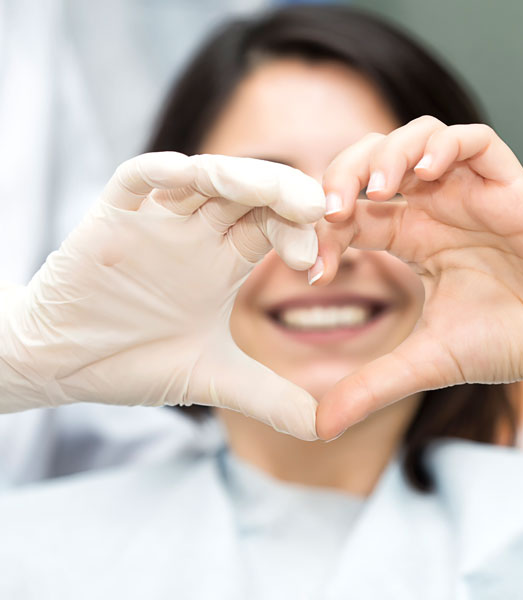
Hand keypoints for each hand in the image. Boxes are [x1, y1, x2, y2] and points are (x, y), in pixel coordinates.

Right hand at [0, 152, 324, 439]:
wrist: (63, 365)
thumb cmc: (133, 362)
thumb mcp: (213, 380)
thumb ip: (271, 398)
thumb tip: (328, 430)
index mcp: (223, 261)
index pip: (273, 227)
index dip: (300, 236)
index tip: (316, 266)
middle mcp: (196, 234)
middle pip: (249, 193)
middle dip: (284, 195)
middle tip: (315, 212)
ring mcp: (156, 221)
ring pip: (204, 176)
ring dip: (240, 176)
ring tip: (274, 193)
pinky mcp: (112, 218)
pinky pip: (137, 180)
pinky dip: (161, 173)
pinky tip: (189, 175)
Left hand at [312, 117, 522, 438]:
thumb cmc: (503, 341)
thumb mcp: (424, 363)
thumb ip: (371, 386)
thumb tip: (320, 427)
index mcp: (409, 238)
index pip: (351, 214)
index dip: (324, 232)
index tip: (315, 269)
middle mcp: (433, 208)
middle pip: (372, 162)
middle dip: (342, 176)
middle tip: (331, 210)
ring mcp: (468, 192)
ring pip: (416, 139)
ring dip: (387, 155)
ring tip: (376, 190)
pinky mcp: (507, 185)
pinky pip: (473, 140)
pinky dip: (443, 146)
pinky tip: (426, 173)